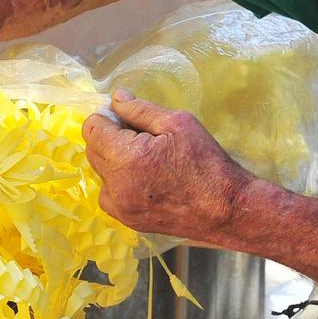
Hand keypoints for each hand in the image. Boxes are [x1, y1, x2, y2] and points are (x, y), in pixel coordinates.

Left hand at [81, 90, 252, 239]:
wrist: (226, 209)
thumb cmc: (206, 162)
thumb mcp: (178, 123)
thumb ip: (140, 110)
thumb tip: (115, 98)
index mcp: (126, 157)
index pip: (92, 128)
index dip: (107, 117)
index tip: (127, 119)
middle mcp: (116, 185)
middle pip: (93, 149)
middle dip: (110, 137)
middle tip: (142, 136)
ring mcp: (120, 206)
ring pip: (100, 172)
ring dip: (113, 160)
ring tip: (146, 159)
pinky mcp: (128, 220)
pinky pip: (109, 194)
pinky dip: (119, 183)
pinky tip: (144, 179)